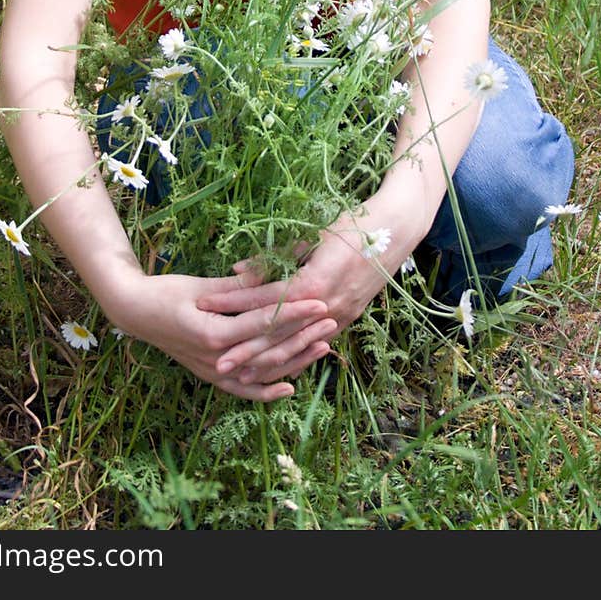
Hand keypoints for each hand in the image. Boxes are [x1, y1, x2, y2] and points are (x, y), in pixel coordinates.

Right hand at [105, 265, 336, 401]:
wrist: (134, 313)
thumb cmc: (165, 292)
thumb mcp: (202, 286)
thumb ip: (238, 286)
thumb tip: (270, 273)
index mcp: (214, 334)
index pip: (265, 323)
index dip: (295, 311)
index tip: (320, 301)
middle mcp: (217, 359)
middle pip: (270, 349)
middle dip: (303, 334)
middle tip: (332, 320)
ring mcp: (214, 371)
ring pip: (263, 372)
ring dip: (295, 360)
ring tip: (323, 346)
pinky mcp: (211, 375)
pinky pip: (244, 390)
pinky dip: (267, 391)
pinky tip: (290, 388)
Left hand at [196, 207, 408, 386]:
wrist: (396, 231)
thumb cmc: (351, 226)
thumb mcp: (310, 236)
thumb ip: (275, 259)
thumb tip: (237, 272)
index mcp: (312, 282)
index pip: (262, 299)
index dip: (232, 304)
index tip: (205, 308)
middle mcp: (325, 306)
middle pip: (278, 334)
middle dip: (246, 350)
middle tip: (216, 363)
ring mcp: (339, 316)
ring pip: (296, 346)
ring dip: (267, 362)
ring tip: (240, 374)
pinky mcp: (347, 319)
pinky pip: (314, 344)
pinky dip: (293, 358)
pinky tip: (276, 369)